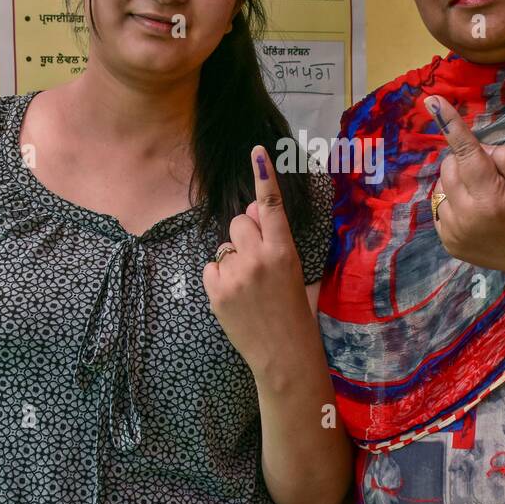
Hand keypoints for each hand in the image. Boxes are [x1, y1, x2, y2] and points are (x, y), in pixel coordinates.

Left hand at [203, 146, 315, 373]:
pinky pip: (211, 267)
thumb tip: (249, 210)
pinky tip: (235, 296)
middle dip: (245, 235)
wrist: (283, 352)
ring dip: (233, 259)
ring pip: (224, 245)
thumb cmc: (292, 310)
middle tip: (257, 261)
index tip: (257, 151)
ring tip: (249, 287)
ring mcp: (236, 275)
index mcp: (285, 251)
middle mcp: (259, 258)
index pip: (272, 207)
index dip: (264, 177)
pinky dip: (219, 278)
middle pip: (239, 222)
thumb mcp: (293, 270)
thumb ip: (272, 239)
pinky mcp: (216, 290)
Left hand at [424, 94, 504, 285]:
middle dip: (469, 162)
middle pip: (450, 166)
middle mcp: (466, 218)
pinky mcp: (448, 242)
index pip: (466, 154)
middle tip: (497, 178)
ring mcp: (453, 233)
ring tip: (489, 197)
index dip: (450, 125)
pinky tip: (478, 210)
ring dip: (460, 181)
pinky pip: (441, 205)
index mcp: (491, 201)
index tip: (432, 100)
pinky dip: (455, 200)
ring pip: (442, 185)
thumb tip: (480, 150)